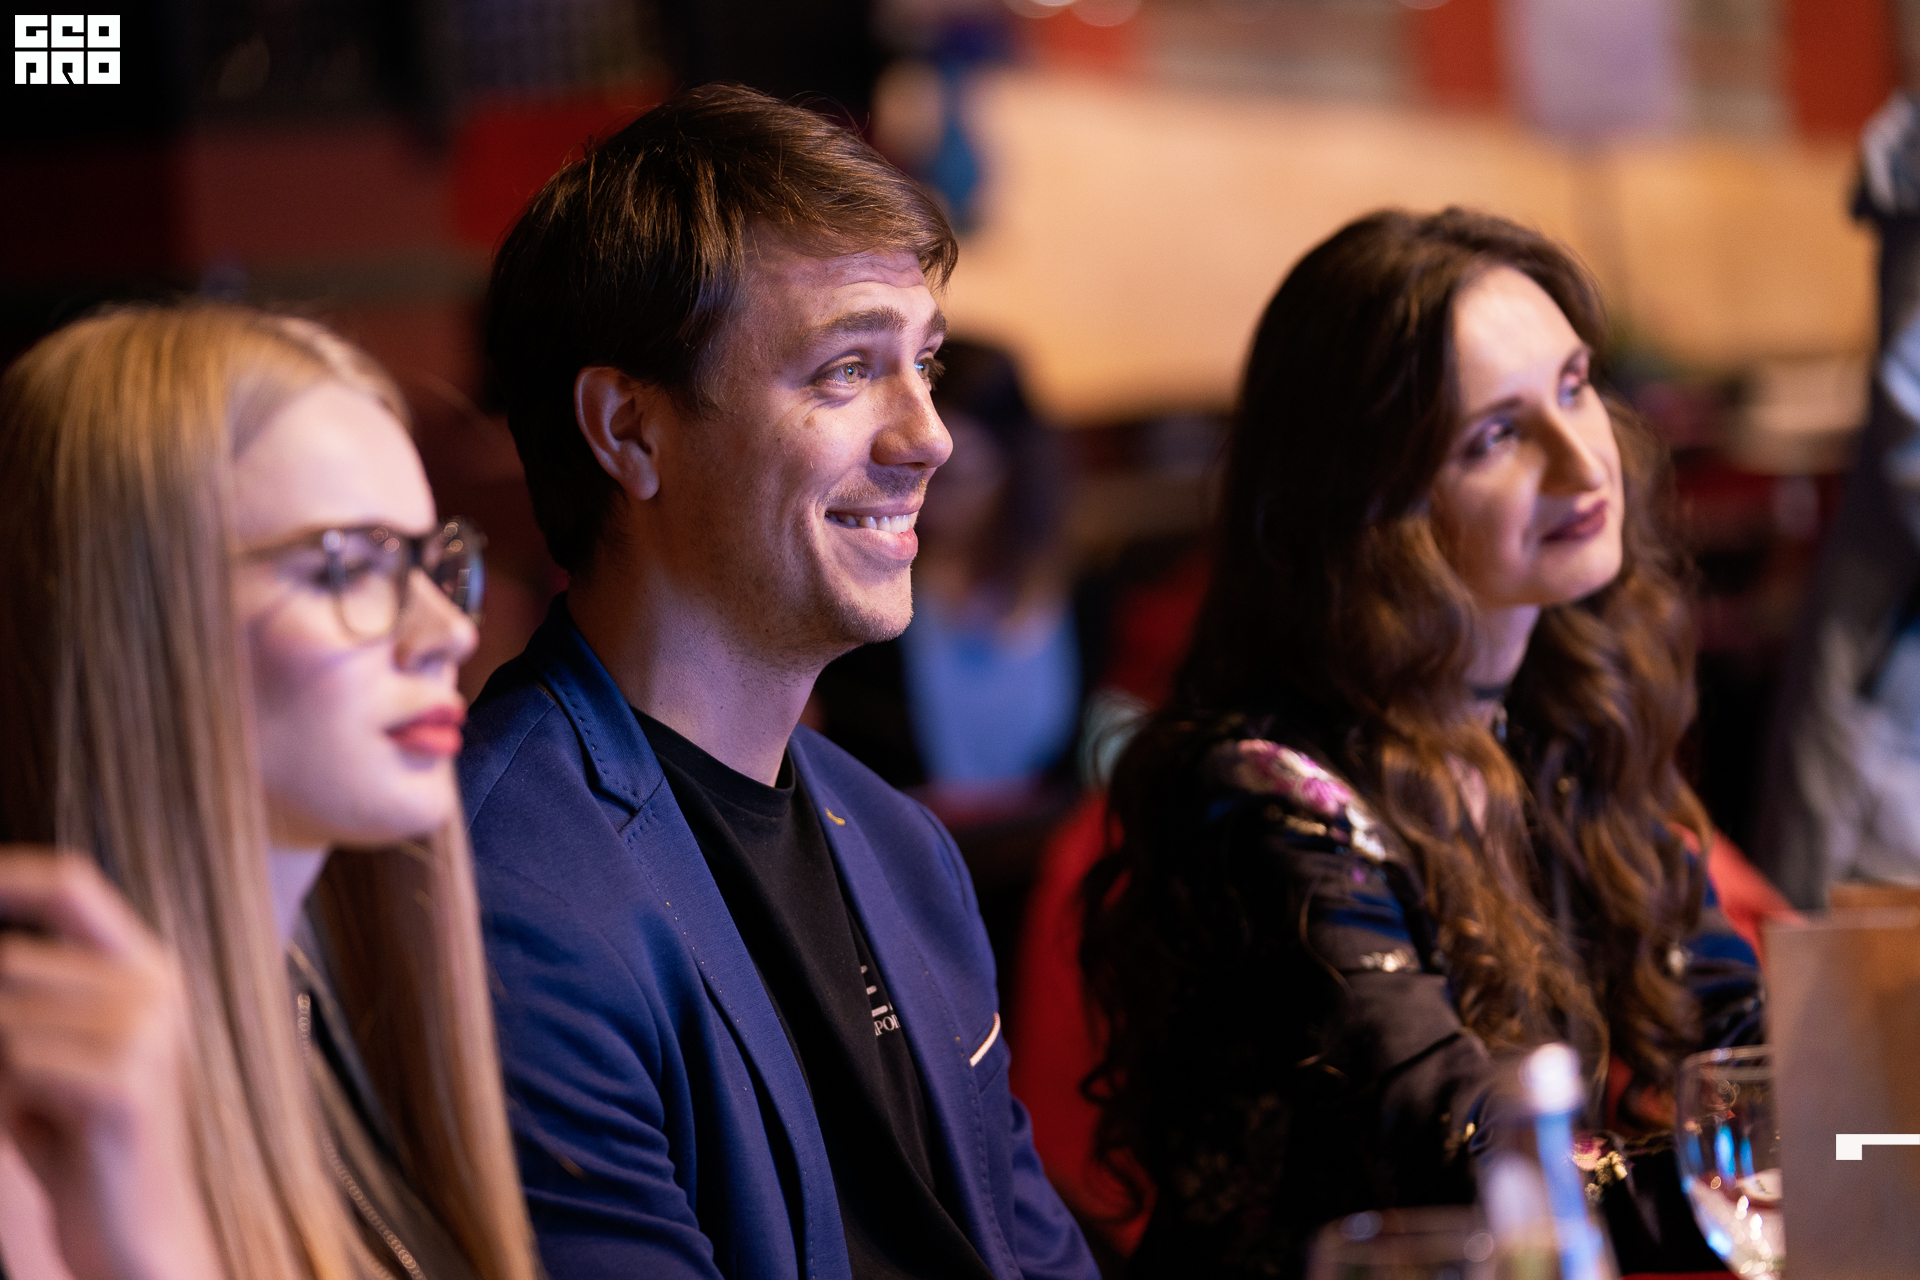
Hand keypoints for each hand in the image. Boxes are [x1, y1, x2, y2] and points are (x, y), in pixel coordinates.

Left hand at [0, 851, 221, 1279]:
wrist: (136, 1222)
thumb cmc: (80, 1133)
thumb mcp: (52, 1044)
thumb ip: (29, 987)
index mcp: (146, 965)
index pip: (72, 885)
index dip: (9, 875)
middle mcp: (156, 986)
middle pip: (18, 959)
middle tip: (21, 1070)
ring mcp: (149, 1032)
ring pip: (11, 1016)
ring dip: (3, 1065)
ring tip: (39, 1102)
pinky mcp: (127, 1083)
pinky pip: (23, 1062)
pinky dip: (16, 1097)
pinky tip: (54, 1122)